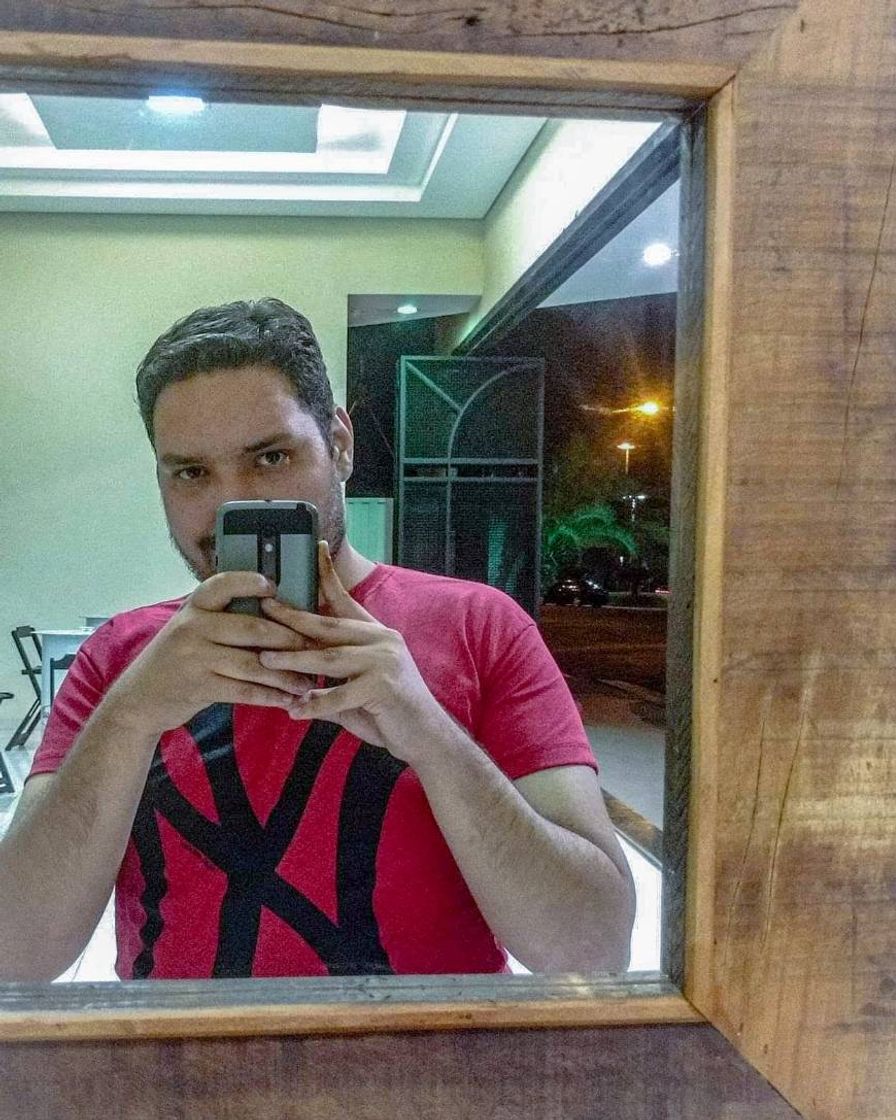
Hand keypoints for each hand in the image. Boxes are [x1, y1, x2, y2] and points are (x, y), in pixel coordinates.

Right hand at [101, 570, 312, 736]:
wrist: (139, 699)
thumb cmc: (177, 659)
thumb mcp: (190, 629)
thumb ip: (221, 618)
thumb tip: (273, 610)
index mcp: (195, 607)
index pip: (223, 583)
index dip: (250, 582)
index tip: (275, 586)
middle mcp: (193, 627)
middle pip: (252, 628)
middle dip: (289, 638)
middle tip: (315, 646)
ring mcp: (195, 657)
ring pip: (253, 663)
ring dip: (286, 674)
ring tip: (309, 681)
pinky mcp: (199, 686)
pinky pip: (244, 691)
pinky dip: (270, 696)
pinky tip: (288, 699)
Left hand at [258, 542, 448, 762]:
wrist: (426, 736)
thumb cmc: (389, 712)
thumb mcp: (357, 688)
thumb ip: (330, 680)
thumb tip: (294, 678)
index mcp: (376, 634)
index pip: (347, 600)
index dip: (328, 575)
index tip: (316, 548)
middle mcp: (383, 640)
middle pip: (329, 626)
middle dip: (293, 618)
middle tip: (264, 608)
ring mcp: (384, 661)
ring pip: (329, 657)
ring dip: (294, 660)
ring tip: (265, 660)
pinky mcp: (383, 686)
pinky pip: (339, 695)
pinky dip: (315, 704)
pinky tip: (294, 710)